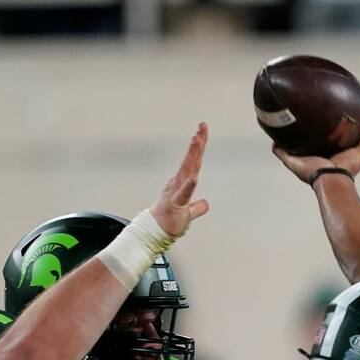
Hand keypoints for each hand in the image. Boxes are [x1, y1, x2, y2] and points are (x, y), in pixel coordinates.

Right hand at [151, 122, 210, 237]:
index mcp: (182, 183)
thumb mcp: (188, 213)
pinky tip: (194, 177)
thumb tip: (205, 204)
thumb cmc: (169, 221)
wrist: (154, 233)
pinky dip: (188, 185)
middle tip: (202, 126)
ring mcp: (175, 192)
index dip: (199, 147)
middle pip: (191, 161)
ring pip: (187, 170)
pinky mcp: (175, 204)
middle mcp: (178, 183)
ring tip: (197, 139)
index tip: (203, 130)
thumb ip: (197, 207)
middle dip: (197, 143)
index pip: (194, 162)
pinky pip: (183, 194)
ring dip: (192, 154)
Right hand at [272, 118, 359, 183]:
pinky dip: (276, 145)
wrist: (333, 179)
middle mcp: (311, 160)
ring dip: (285, 139)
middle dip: (301, 137)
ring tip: (281, 126)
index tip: (319, 125)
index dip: (319, 137)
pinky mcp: (292, 162)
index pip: (321, 146)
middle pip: (303, 147)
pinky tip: (273, 135)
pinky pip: (280, 152)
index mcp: (325, 158)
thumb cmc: (347, 170)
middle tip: (298, 122)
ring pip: (289, 149)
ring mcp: (300, 161)